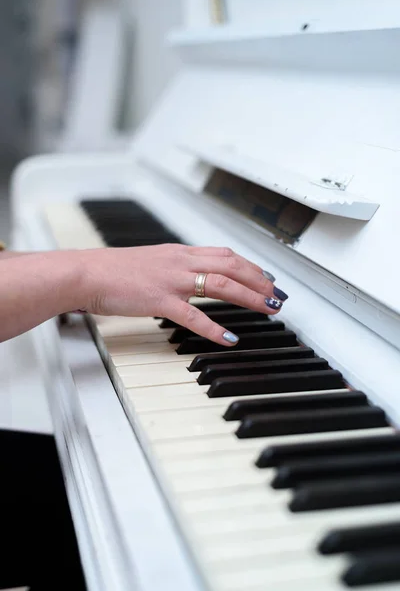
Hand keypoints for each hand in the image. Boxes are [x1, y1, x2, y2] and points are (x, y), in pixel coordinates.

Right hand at [80, 244, 287, 345]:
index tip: (266, 277)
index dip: (251, 266)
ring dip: (250, 296)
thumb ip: (176, 266)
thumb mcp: (153, 261)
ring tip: (269, 309)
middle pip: (232, 266)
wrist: (89, 273)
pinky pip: (194, 315)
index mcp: (180, 253)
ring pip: (221, 285)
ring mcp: (172, 281)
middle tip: (278, 296)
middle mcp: (181, 262)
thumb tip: (195, 275)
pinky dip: (215, 327)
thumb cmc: (116, 270)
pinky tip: (230, 338)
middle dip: (260, 280)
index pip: (225, 255)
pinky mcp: (160, 300)